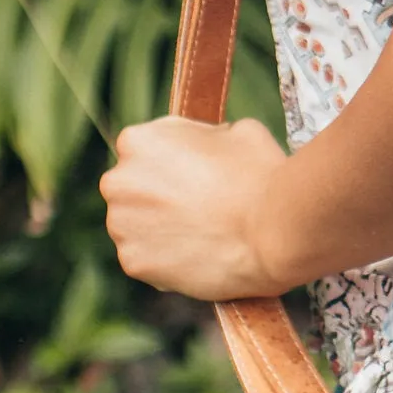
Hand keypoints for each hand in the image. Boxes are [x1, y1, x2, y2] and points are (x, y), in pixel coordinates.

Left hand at [101, 115, 292, 300]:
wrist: (273, 233)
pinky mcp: (134, 262)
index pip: (148, 147)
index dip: (176, 158)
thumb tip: (209, 144)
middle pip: (134, 187)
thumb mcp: (238, 130)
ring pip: (137, 224)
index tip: (198, 171)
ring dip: (160, 227)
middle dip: (160, 194)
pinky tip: (198, 254)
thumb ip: (207, 136)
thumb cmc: (260, 175)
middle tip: (201, 204)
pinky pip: (147, 257)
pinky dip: (166, 258)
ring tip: (202, 232)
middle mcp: (119, 182)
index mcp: (138, 141)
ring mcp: (122, 225)